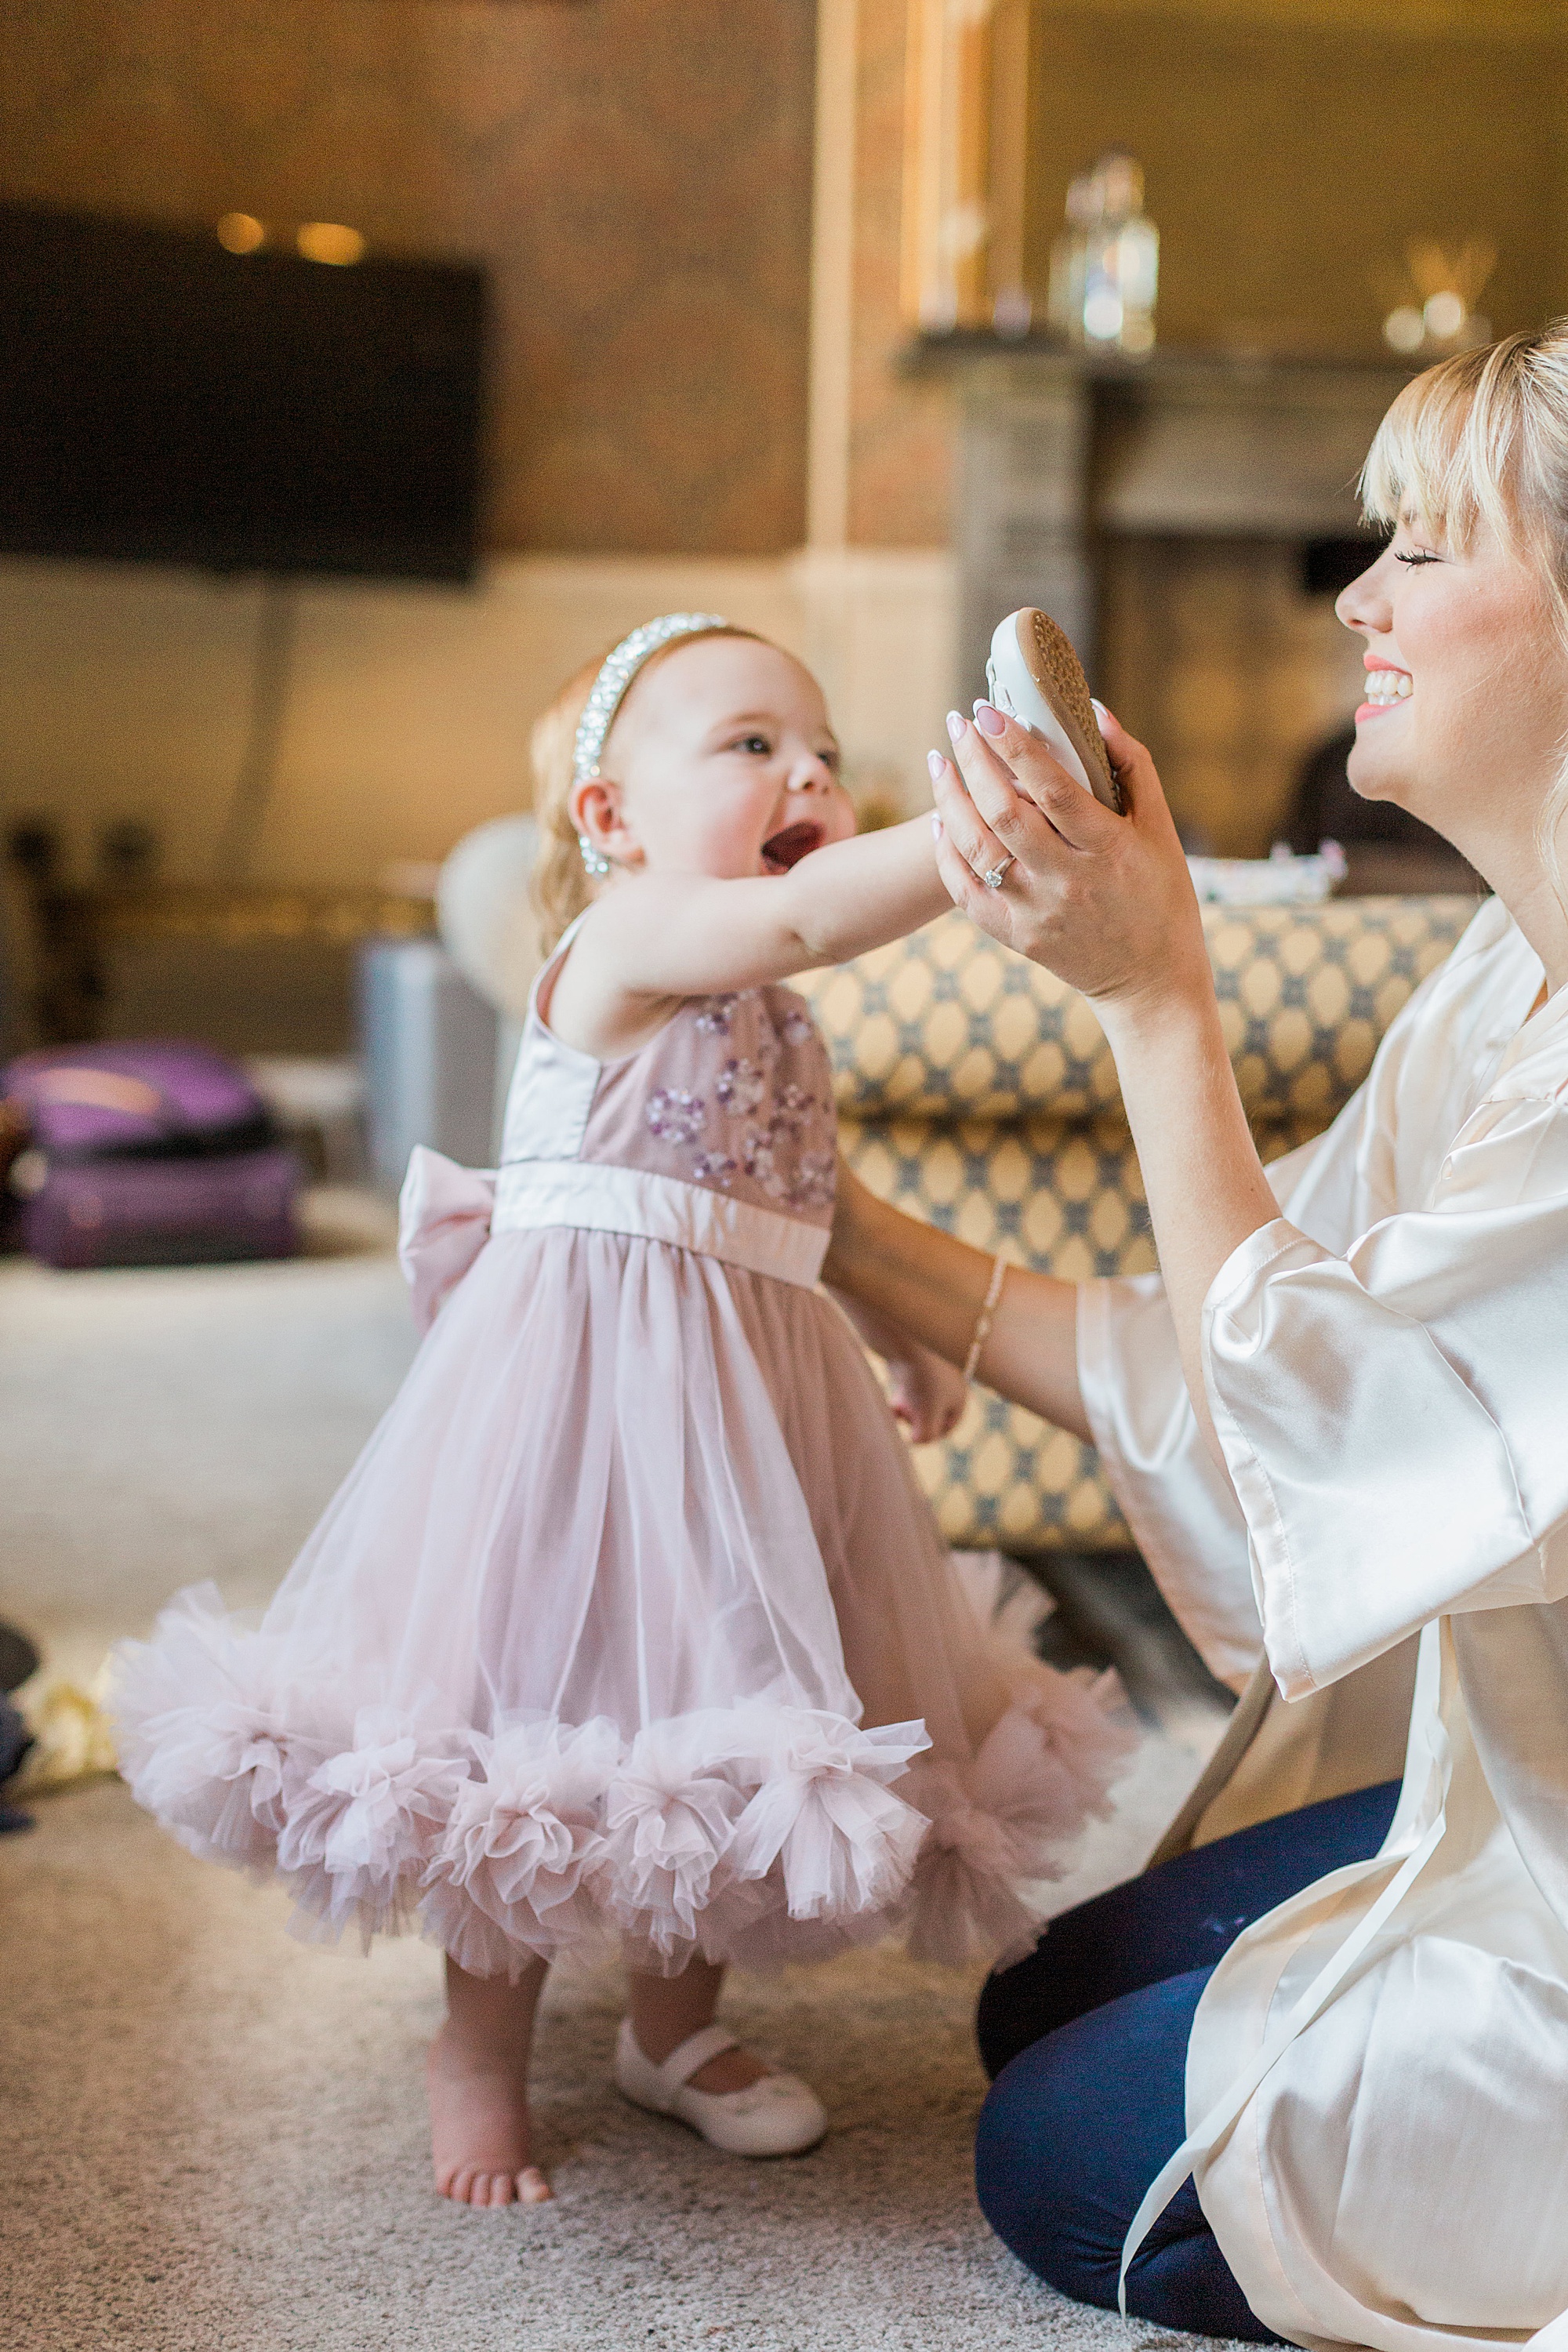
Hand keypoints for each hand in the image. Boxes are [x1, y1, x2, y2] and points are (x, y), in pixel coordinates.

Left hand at [884, 1343, 967, 1443]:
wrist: (904, 1339)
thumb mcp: (928, 1414)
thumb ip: (926, 1435)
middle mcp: (948, 1385)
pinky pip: (907, 1391)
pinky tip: (890, 1401)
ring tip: (897, 1407)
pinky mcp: (912, 1367)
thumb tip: (918, 1441)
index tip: (914, 1434)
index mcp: (959, 1396)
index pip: (947, 1427)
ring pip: (917, 1404)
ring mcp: (930, 1376)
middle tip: (905, 1417)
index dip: (930, 1435)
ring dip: (906, 1411)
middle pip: (931, 1415)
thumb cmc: (921, 1378)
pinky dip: (899, 1398)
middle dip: (916, 1421)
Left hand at [928, 703, 1208, 1024]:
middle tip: (958, 722)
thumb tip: (1093, 711)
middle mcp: (1070, 882)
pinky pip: (966, 892)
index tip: (989, 712)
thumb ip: (1131, 766)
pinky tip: (942, 819)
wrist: (1150, 980)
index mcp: (1110, 850)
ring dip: (950, 799)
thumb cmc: (1161, 894)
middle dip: (974, 761)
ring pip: (976, 849)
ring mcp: (1037, 912)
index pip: (1054, 789)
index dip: (1016, 747)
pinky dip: (948, 852)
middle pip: (1005, 814)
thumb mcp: (1161, 829)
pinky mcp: (1016, 936)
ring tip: (939, 761)